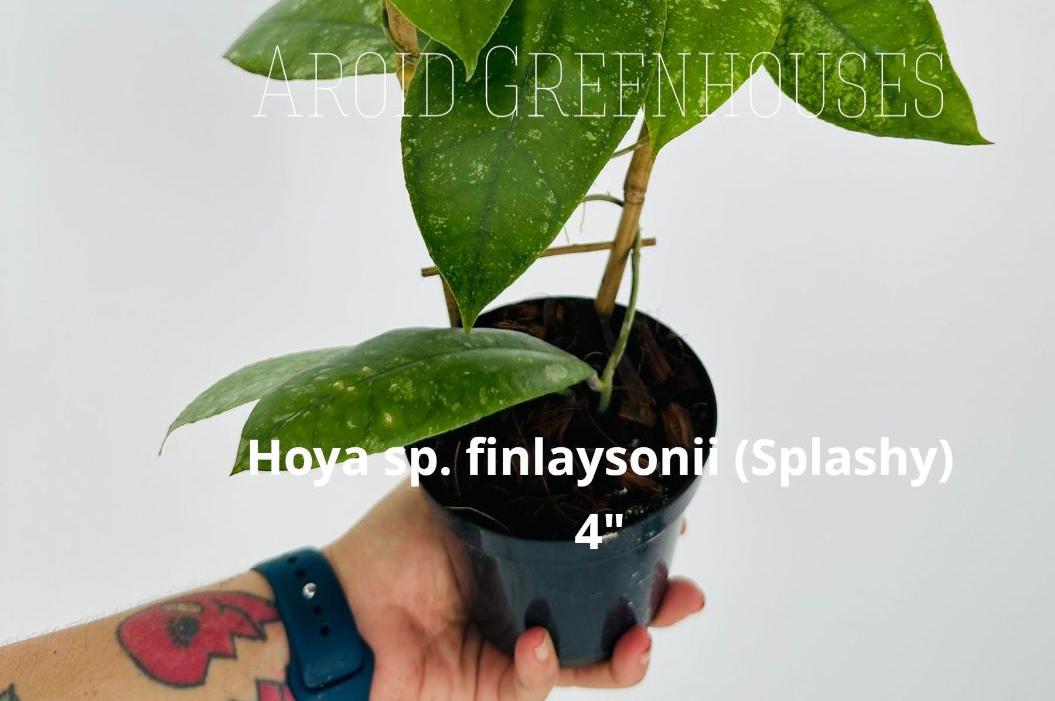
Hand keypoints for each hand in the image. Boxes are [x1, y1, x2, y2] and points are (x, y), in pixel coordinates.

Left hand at [325, 485, 703, 700]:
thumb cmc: (389, 544)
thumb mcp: (451, 487)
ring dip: (629, 651)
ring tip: (647, 637)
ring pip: (593, 654)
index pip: (592, 543)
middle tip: (689, 594)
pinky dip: (545, 666)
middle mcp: (530, 593)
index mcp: (524, 546)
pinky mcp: (499, 686)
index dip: (635, 538)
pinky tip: (538, 645)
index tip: (675, 518)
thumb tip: (543, 405)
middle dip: (658, 603)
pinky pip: (538, 681)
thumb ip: (495, 461)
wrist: (340, 613)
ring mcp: (519, 643)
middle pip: (609, 602)